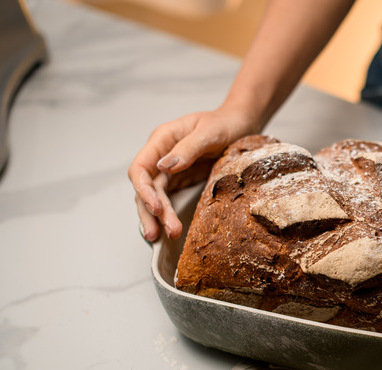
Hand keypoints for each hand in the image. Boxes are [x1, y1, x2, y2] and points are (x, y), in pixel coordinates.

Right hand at [128, 107, 258, 240]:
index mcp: (162, 139)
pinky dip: (169, 214)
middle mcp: (161, 156)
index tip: (156, 207)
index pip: (141, 168)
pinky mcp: (183, 180)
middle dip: (151, 211)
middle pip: (146, 188)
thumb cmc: (225, 123)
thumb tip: (165, 166)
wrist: (241, 125)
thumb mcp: (209, 132)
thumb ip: (187, 149)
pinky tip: (171, 228)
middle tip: (157, 233)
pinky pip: (170, 200)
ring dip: (160, 217)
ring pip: (157, 197)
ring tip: (169, 234)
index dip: (144, 190)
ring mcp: (171, 170)